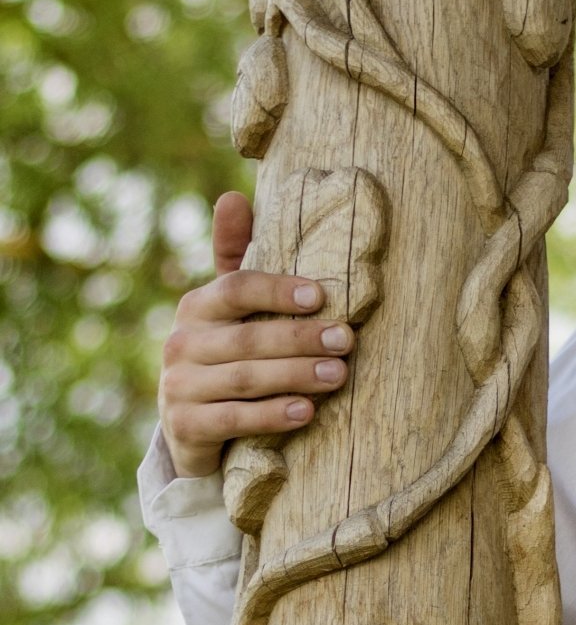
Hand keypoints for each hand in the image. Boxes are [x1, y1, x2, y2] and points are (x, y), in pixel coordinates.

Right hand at [157, 191, 355, 478]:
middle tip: (347, 340)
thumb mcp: (230, 306)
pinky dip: (272, 415)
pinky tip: (307, 412)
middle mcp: (182, 343)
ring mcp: (178, 387)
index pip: (236, 288)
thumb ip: (236, 257)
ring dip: (296, 376)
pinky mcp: (184, 427)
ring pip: (244, 379)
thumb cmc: (227, 352)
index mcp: (197, 307)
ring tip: (339, 375)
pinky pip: (233, 419)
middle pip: (247, 338)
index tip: (321, 296)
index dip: (277, 290)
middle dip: (300, 338)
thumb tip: (232, 196)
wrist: (193, 423)